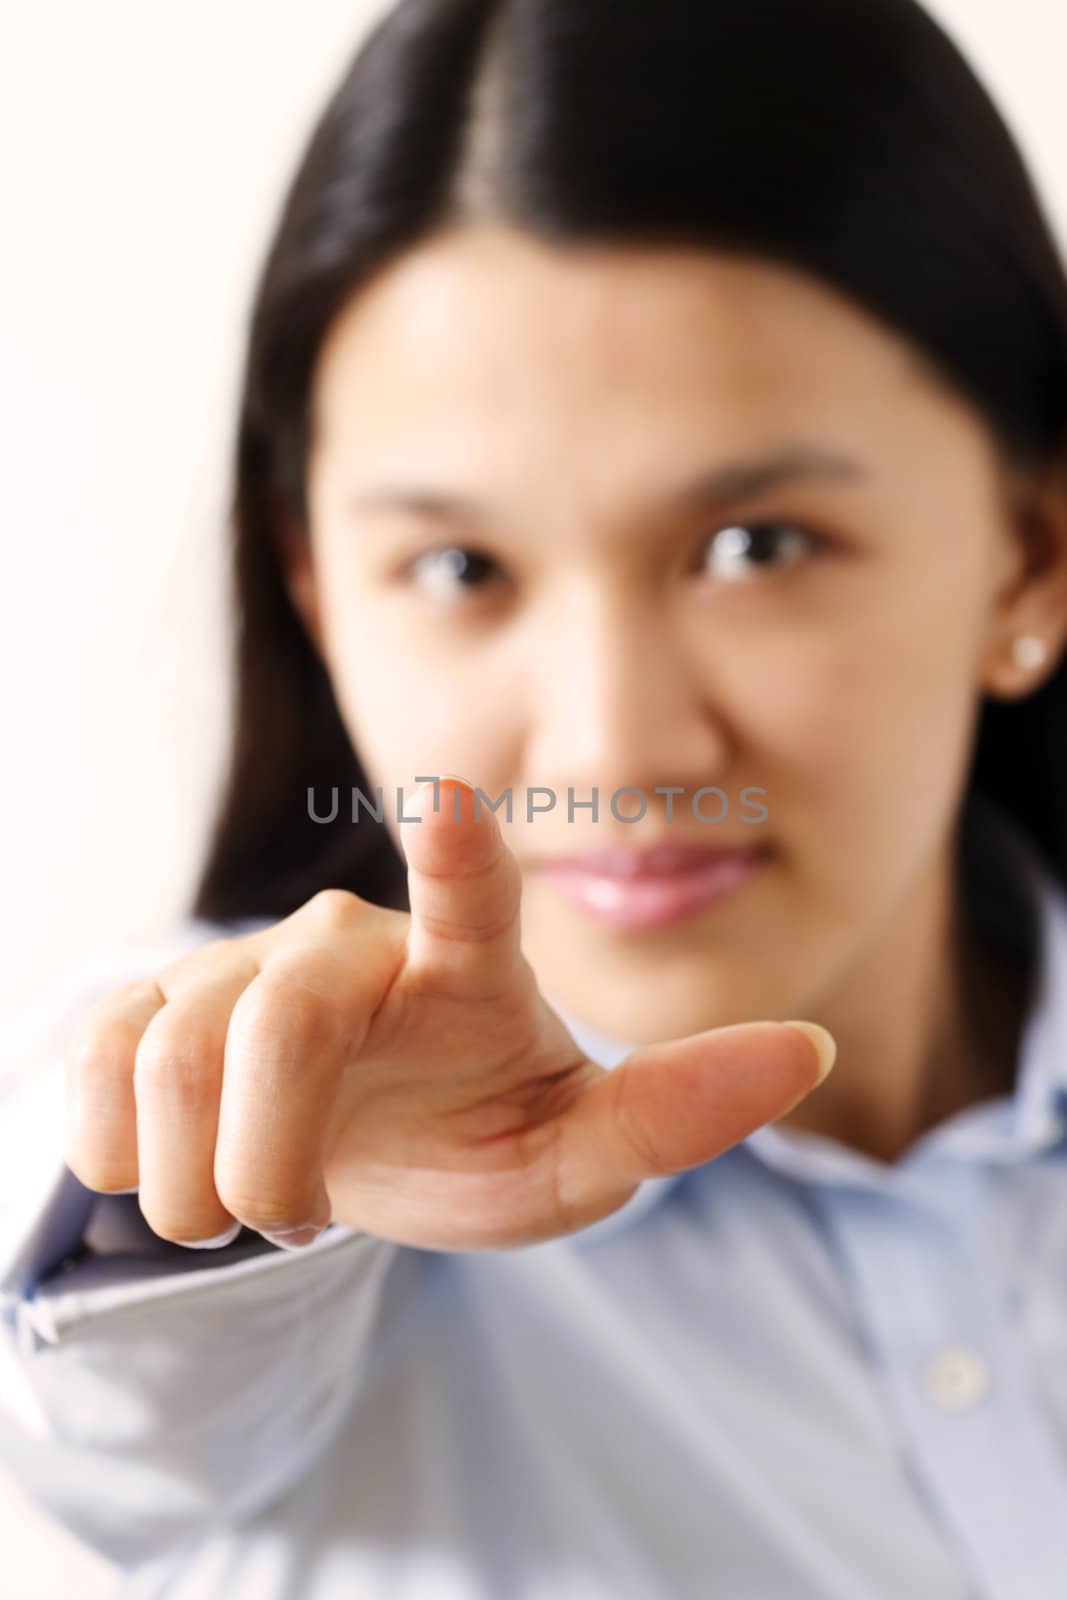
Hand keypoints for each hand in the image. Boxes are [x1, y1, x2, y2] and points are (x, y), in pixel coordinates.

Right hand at [65, 778, 834, 1251]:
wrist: (352, 1156)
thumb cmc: (473, 1138)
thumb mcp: (573, 1158)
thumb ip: (679, 1109)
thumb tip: (819, 1048)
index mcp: (466, 964)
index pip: (469, 891)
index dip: (457, 847)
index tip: (449, 797)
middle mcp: (350, 941)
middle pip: (281, 1023)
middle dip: (276, 1157)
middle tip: (297, 1214)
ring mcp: (241, 962)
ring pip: (171, 1053)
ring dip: (200, 1174)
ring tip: (248, 1198)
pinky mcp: (149, 996)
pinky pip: (95, 1060)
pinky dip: (118, 1144)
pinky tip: (164, 1161)